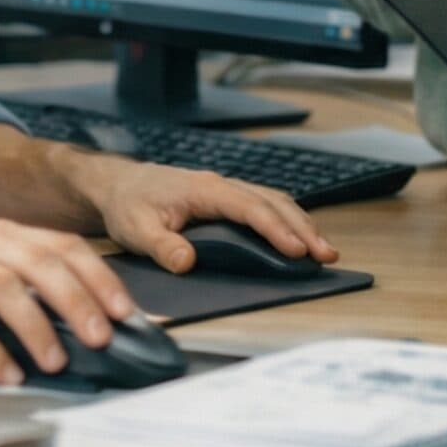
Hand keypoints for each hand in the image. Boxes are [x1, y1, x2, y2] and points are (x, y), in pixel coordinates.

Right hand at [0, 219, 136, 386]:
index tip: (124, 311)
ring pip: (2, 287)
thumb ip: (29, 287)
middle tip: (98, 336)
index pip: (62, 245)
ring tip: (55, 360)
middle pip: (37, 262)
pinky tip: (6, 372)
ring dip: (35, 325)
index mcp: (1, 234)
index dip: (97, 276)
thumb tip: (90, 320)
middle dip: (75, 300)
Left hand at [80, 160, 336, 274]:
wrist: (120, 185)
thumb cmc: (129, 205)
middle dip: (302, 228)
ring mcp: (226, 190)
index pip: (249, 208)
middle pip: (272, 202)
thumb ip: (162, 246)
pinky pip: (265, 205)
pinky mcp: (227, 199)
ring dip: (301, 223)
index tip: (297, 250)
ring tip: (323, 250)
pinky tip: (299, 239)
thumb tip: (187, 262)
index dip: (275, 229)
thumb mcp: (135, 229)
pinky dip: (287, 220)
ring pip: (274, 201)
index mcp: (204, 190)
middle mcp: (221, 185)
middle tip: (326, 255)